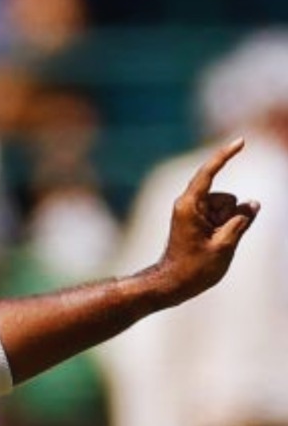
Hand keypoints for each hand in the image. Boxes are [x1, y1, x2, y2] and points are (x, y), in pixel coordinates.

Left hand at [153, 137, 259, 303]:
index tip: (241, 141)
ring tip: (211, 245)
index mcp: (189, 205)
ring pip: (227, 208)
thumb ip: (242, 221)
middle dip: (232, 215)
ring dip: (228, 224)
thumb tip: (253, 204)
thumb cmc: (193, 268)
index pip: (209, 173)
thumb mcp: (224, 245)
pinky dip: (225, 227)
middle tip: (215, 242)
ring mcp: (192, 212)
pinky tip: (213, 244)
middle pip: (226, 198)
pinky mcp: (196, 220)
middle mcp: (188, 204)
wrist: (171, 284)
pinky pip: (222, 217)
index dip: (226, 155)